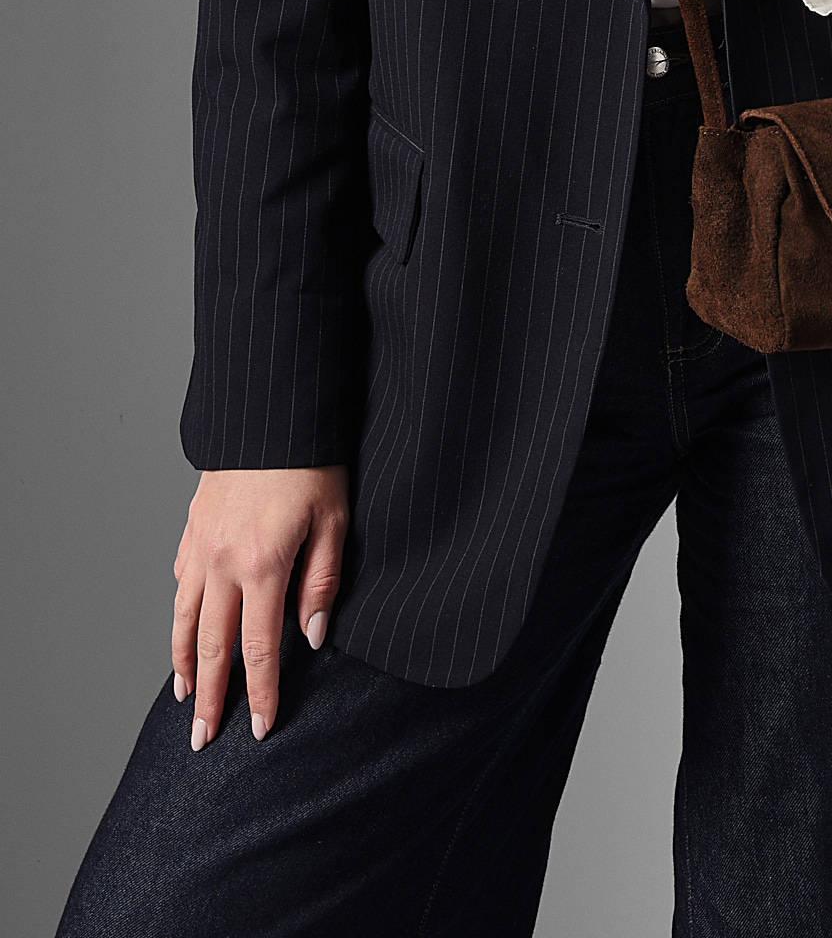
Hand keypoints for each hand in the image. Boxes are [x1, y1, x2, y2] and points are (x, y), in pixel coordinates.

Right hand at [171, 465, 348, 748]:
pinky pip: (181, 580)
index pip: (260, 648)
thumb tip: (313, 636)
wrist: (272, 411)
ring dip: (183, 661)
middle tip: (203, 738)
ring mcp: (201, 544)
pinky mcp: (193, 526)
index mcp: (262, 565)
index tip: (260, 729)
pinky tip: (184, 628)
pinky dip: (179, 613)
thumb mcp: (334, 520)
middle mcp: (222, 562)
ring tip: (183, 695)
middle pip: (211, 645)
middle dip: (208, 697)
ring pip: (184, 617)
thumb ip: (322, 582)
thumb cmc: (312, 462)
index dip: (260, 693)